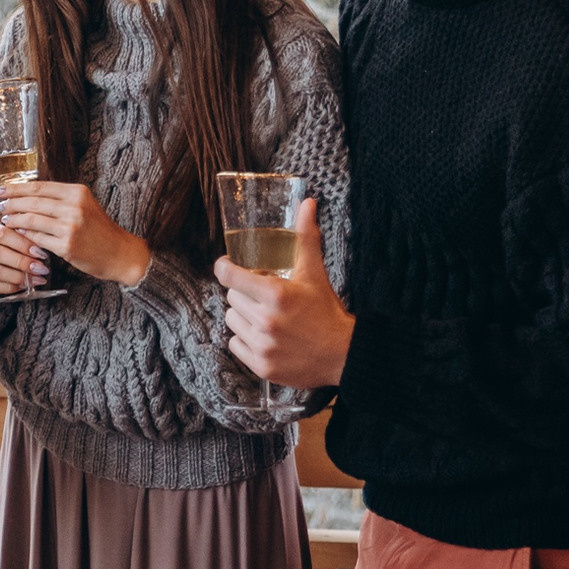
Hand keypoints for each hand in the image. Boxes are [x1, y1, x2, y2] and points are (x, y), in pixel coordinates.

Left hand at [0, 182, 151, 286]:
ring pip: (32, 220)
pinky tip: (17, 234)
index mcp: (77, 192)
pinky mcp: (67, 246)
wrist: (120, 253)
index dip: (16, 188)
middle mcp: (74, 207)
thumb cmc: (99, 230)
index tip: (0, 189)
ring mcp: (70, 227)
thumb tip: (27, 195)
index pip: (39, 187)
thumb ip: (59, 199)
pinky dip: (25, 235)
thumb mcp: (84, 206)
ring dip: (14, 219)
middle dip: (11, 203)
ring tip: (5, 219)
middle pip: (33, 202)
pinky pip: (37, 238)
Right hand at [0, 215, 47, 296]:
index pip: (2, 233)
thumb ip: (23, 238)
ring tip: (35, 279)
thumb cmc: (3, 243)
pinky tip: (23, 286)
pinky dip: (10, 287)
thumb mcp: (12, 235)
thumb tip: (40, 252)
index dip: (23, 244)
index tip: (40, 253)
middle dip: (21, 262)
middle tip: (40, 268)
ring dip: (18, 277)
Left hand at [219, 198, 352, 388]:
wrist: (343, 355)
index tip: (228, 266)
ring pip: (232, 321)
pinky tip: (266, 338)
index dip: (225, 268)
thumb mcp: (315, 273)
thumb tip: (307, 203)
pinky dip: (245, 341)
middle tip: (264, 298)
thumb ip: (306, 237)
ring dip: (244, 317)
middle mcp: (266, 320)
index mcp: (276, 294)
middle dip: (245, 295)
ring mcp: (262, 345)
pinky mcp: (261, 366)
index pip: (228, 275)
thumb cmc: (326, 311)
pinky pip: (234, 345)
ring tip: (266, 318)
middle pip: (232, 297)